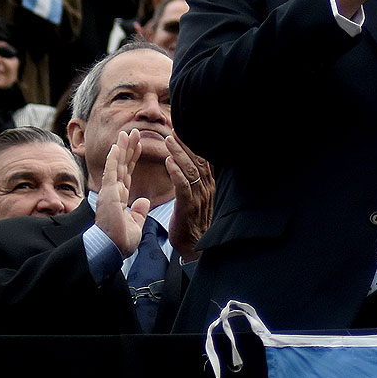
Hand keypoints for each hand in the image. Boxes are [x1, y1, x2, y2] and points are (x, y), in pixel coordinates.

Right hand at [96, 130, 151, 256]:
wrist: (112, 250)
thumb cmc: (120, 241)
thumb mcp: (135, 223)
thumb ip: (138, 211)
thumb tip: (143, 201)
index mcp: (120, 198)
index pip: (127, 173)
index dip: (132, 158)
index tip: (138, 144)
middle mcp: (114, 192)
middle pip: (122, 165)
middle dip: (129, 148)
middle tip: (135, 131)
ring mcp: (110, 192)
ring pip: (116, 165)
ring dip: (122, 148)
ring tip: (128, 132)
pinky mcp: (108, 195)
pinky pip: (111, 173)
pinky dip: (113, 159)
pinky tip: (116, 146)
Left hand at [163, 134, 213, 262]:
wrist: (193, 246)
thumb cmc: (191, 223)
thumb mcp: (195, 200)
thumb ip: (193, 185)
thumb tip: (187, 170)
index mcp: (208, 186)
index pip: (203, 160)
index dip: (193, 146)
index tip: (183, 132)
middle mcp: (206, 188)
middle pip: (198, 160)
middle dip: (186, 145)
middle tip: (174, 130)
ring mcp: (199, 196)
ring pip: (190, 169)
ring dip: (179, 154)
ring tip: (168, 140)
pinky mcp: (189, 205)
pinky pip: (183, 185)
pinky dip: (176, 172)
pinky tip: (168, 161)